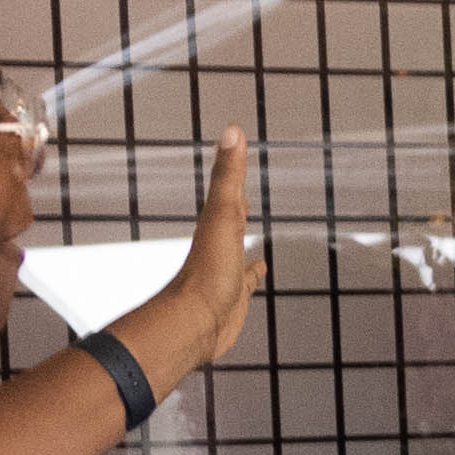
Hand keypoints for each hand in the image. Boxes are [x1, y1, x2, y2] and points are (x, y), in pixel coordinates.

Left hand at [129, 124, 264, 388]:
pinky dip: (254, 273)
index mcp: (217, 223)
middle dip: (239, 204)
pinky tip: (260, 271)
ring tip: (252, 224)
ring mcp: (226, 270)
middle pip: (231, 218)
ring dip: (244, 236)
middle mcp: (219, 245)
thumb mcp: (223, 216)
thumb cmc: (208, 271)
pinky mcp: (234, 297)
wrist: (195, 324)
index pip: (228, 192)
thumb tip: (231, 130)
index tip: (238, 149)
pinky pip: (247, 280)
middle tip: (246, 189)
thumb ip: (228, 176)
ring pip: (237, 247)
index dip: (233, 171)